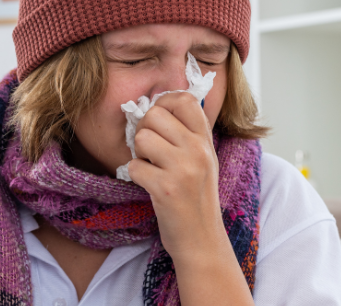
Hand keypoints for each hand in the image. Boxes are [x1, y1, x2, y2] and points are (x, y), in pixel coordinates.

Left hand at [125, 92, 223, 260]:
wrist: (201, 240)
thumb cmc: (196, 198)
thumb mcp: (203, 160)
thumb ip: (187, 134)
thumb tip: (157, 106)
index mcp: (206, 140)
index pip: (184, 99)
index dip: (163, 102)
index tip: (158, 120)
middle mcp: (198, 150)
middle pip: (155, 115)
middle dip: (144, 130)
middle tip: (150, 151)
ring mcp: (183, 169)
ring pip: (142, 138)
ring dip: (138, 154)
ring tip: (151, 168)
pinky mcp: (165, 189)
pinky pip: (134, 166)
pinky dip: (135, 176)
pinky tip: (149, 185)